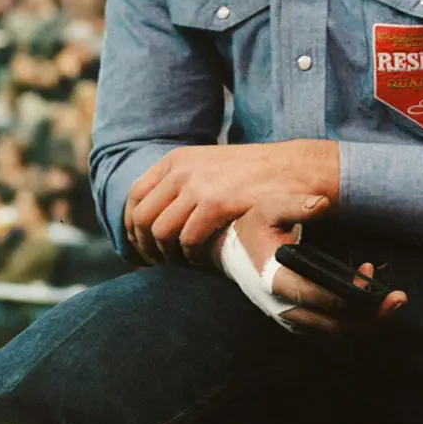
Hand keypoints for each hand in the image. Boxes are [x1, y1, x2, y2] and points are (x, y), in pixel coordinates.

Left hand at [124, 141, 339, 265]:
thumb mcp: (209, 167)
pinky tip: (200, 261)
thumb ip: (182, 183)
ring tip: (181, 263)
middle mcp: (181, 171)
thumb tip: (158, 212)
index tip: (139, 245)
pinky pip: (188, 239)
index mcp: (176, 160)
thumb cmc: (253, 174)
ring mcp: (197, 186)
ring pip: (161, 232)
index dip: (131, 226)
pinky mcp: (216, 203)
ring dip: (168, 255)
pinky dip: (190, 256)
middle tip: (156, 263)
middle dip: (144, 246)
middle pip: (142, 217)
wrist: (291, 169)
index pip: (135, 196)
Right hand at [215, 195, 406, 336]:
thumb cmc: (253, 228)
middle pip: (334, 324)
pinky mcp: (297, 321)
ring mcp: (290, 318)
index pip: (320, 298)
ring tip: (391, 301)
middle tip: (398, 299)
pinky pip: (330, 329)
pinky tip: (369, 299)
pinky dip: (353, 320)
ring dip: (366, 320)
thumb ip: (296, 205)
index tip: (372, 278)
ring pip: (335, 332)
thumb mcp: (268, 208)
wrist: (230, 252)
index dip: (350, 294)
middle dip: (370, 316)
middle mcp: (284, 308)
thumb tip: (323, 203)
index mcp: (277, 281)